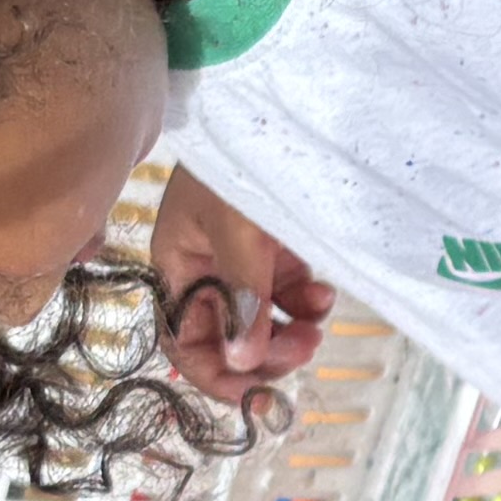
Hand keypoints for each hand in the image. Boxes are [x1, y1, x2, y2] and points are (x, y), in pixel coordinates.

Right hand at [149, 168, 334, 397]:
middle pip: (230, 336)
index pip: (186, 340)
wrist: (280, 106)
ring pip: (264, 319)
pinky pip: (288, 293)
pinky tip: (323, 292)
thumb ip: (243, 296)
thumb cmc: (246, 161)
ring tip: (319, 318)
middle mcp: (204, 267)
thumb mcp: (239, 231)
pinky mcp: (274, 247)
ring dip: (292, 329)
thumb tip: (245, 362)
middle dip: (266, 349)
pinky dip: (306, 301)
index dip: (218, 373)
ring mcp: (241, 258)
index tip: (257, 395)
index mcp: (177, 264)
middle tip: (306, 346)